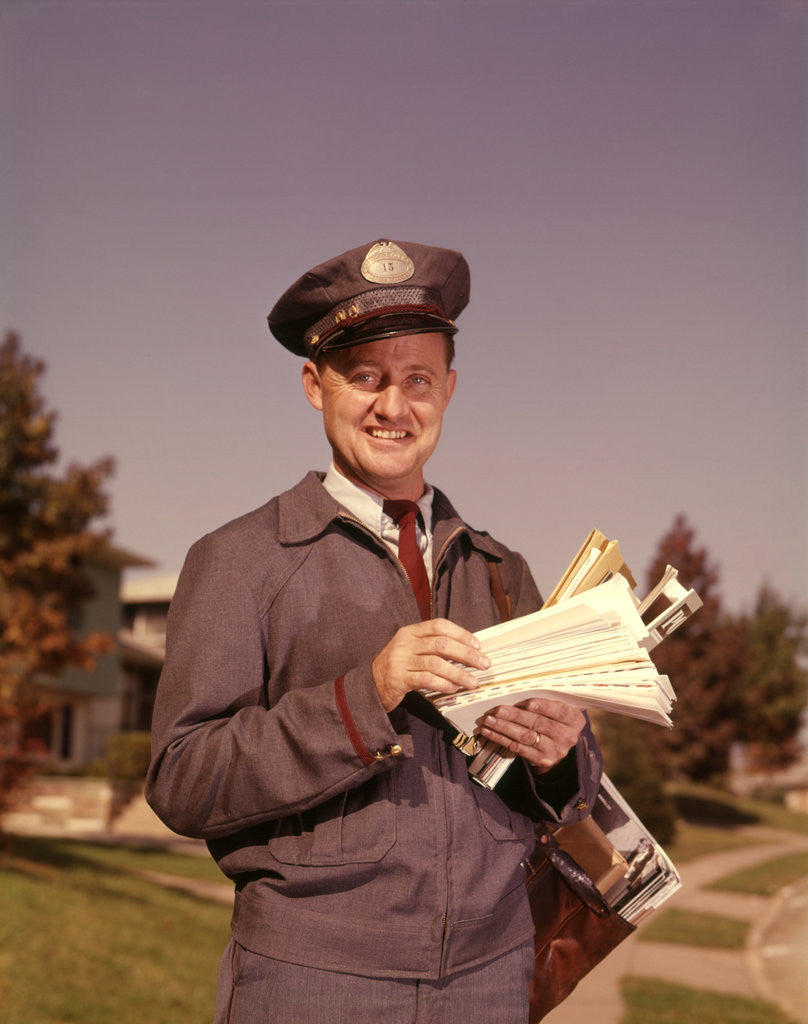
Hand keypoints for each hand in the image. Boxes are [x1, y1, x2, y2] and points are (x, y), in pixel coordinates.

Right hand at [372, 619, 490, 711]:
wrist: (369, 684)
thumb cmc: (397, 667)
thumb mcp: (411, 649)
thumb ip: (432, 646)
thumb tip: (466, 650)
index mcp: (410, 631)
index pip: (439, 625)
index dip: (461, 634)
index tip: (477, 645)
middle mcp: (405, 643)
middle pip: (441, 644)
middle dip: (466, 654)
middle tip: (483, 664)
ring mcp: (400, 660)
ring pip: (436, 663)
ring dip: (458, 673)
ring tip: (472, 682)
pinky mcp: (398, 679)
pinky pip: (426, 680)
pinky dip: (443, 684)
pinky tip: (453, 688)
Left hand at [478, 697, 585, 773]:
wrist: (559, 746)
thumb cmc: (555, 718)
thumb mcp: (559, 708)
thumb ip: (546, 699)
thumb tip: (517, 687)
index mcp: (574, 719)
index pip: (560, 711)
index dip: (544, 706)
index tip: (528, 703)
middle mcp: (567, 736)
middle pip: (539, 724)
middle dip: (516, 716)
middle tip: (498, 710)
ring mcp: (554, 750)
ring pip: (526, 737)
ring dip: (504, 728)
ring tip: (489, 720)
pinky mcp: (541, 760)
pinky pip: (518, 748)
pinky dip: (501, 739)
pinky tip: (489, 732)